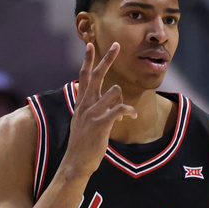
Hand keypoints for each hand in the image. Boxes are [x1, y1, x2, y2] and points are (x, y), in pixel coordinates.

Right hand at [64, 42, 136, 177]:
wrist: (76, 162)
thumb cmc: (83, 145)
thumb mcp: (85, 124)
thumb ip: (96, 112)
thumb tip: (115, 108)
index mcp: (81, 103)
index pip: (84, 76)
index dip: (87, 60)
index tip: (90, 45)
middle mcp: (86, 104)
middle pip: (97, 75)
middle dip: (107, 58)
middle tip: (117, 45)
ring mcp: (93, 113)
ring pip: (115, 91)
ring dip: (122, 101)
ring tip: (121, 116)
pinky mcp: (102, 123)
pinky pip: (121, 108)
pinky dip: (129, 111)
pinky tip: (132, 117)